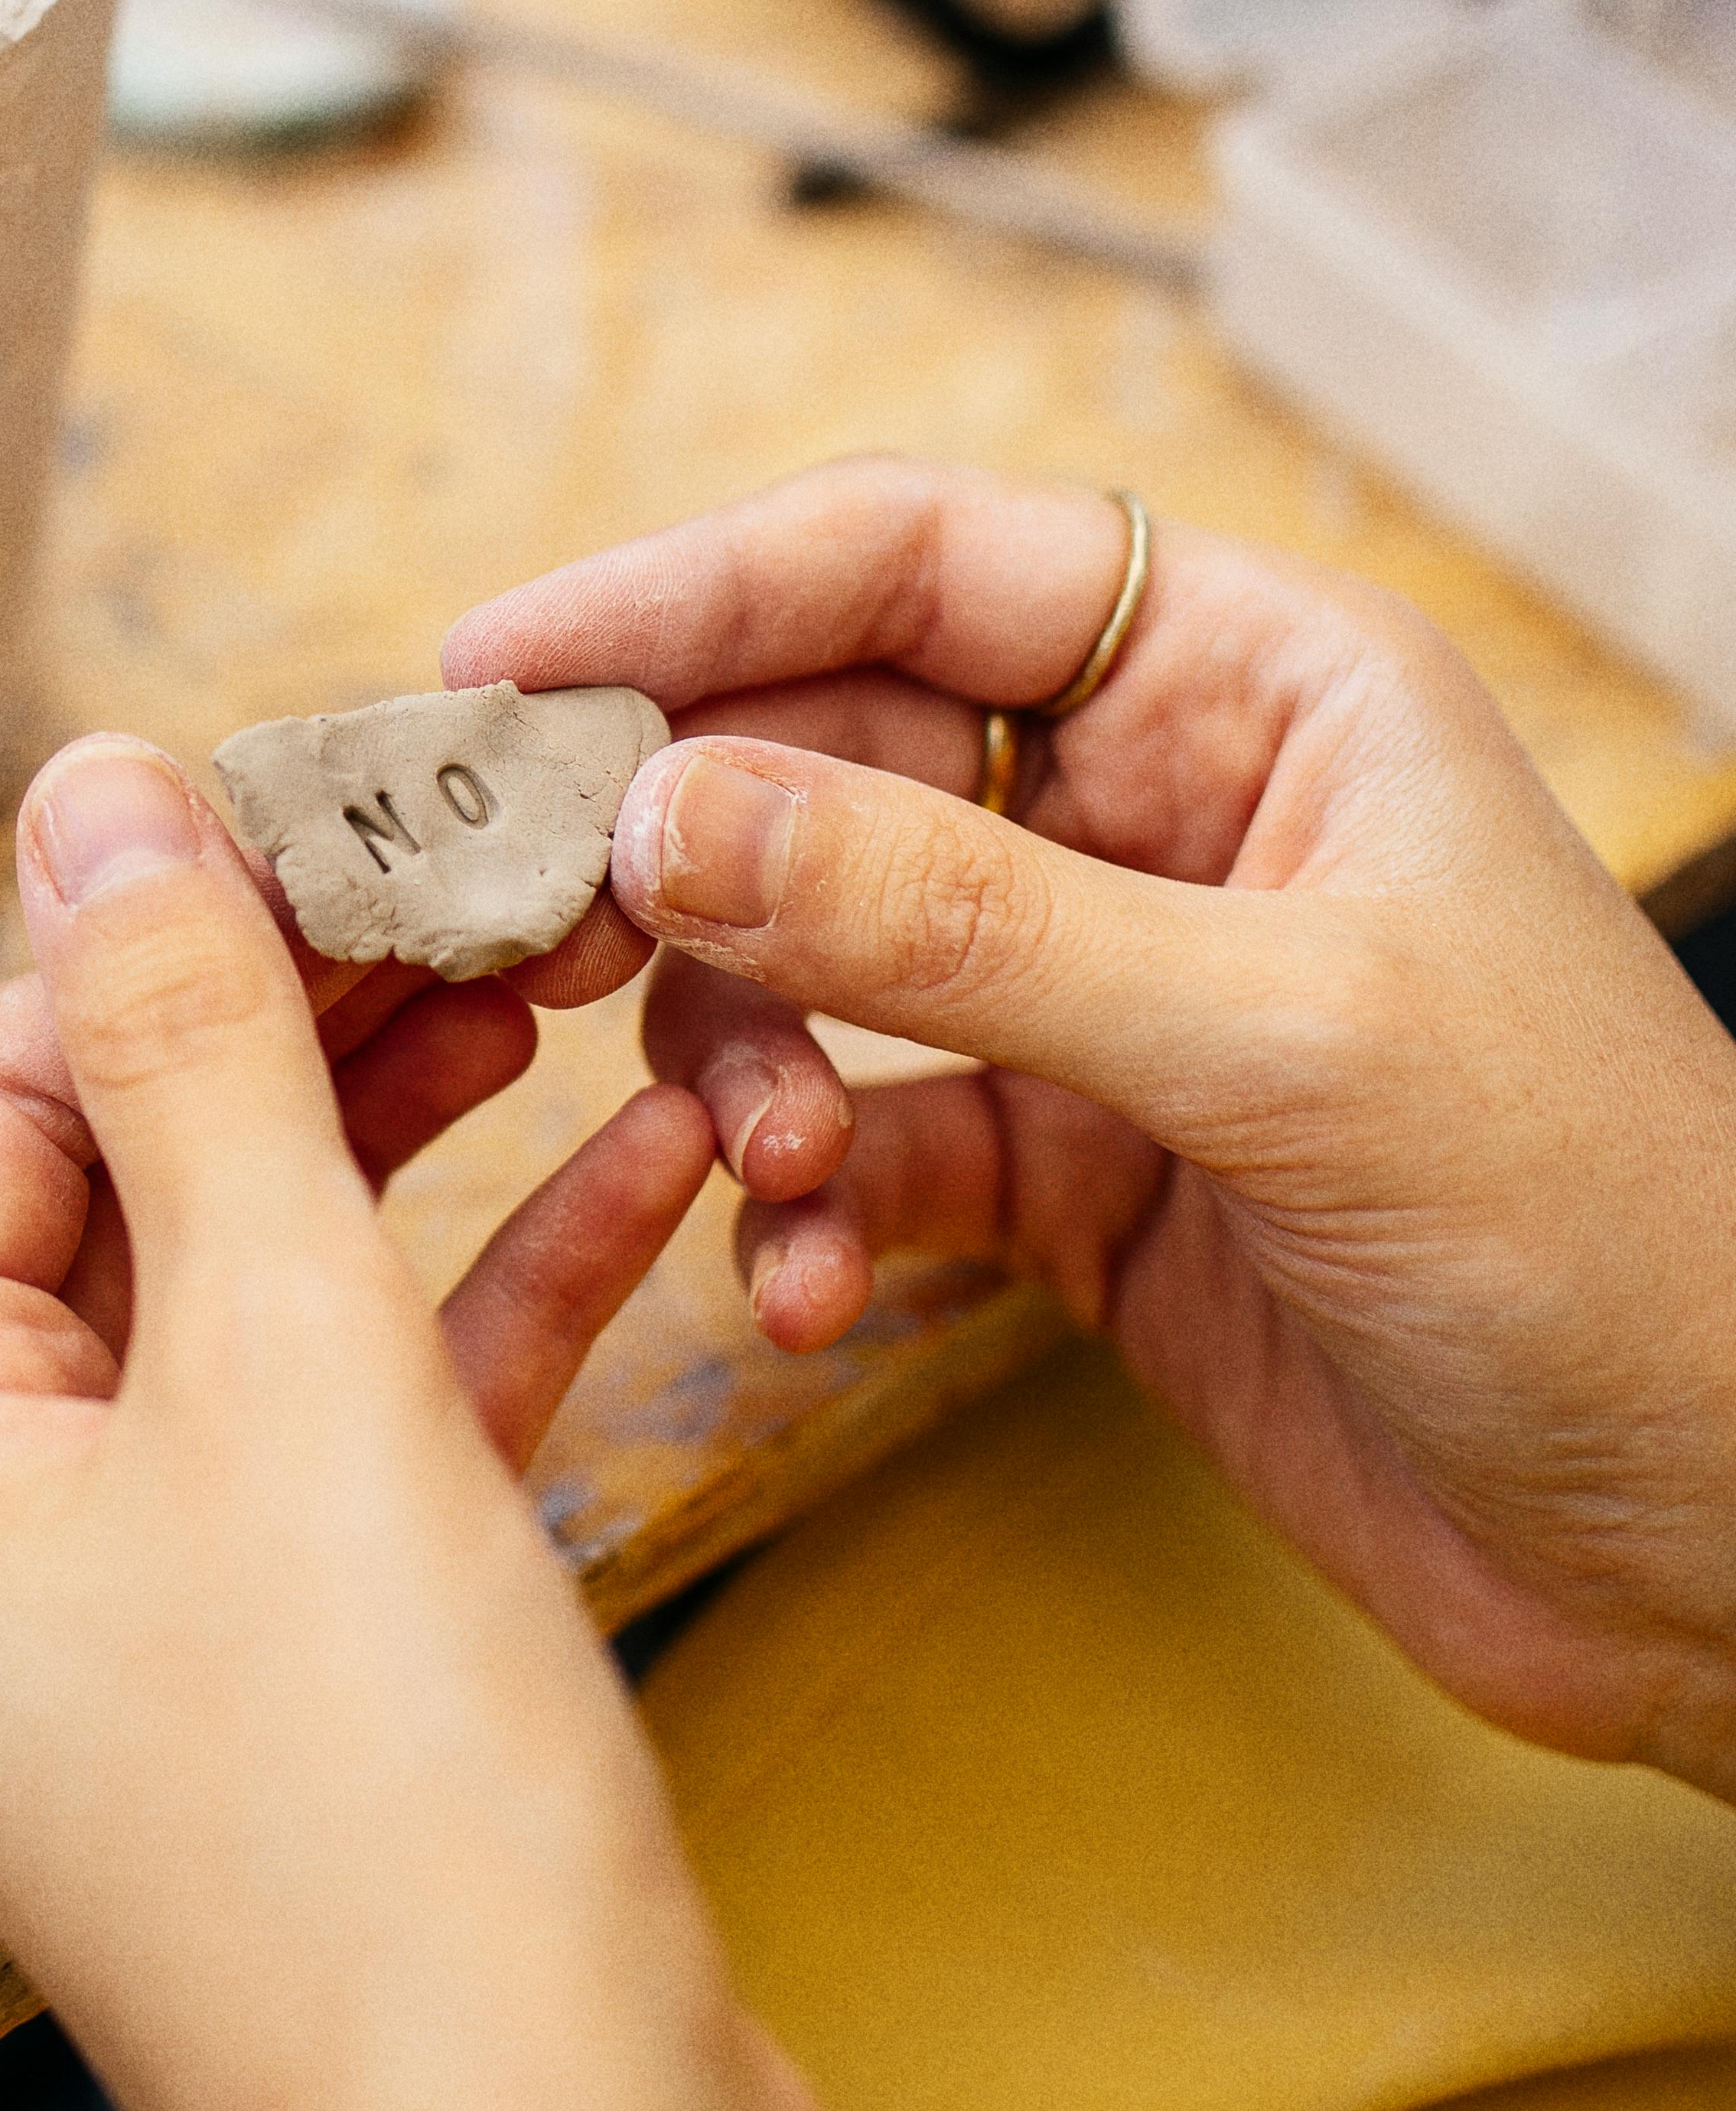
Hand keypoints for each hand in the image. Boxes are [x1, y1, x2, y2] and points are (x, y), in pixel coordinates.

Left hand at [0, 735, 908, 2110]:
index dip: (178, 923)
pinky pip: (380, 1429)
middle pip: (131, 1181)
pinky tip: (664, 1159)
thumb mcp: (280, 1356)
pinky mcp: (319, 1689)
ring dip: (426, 1135)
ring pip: (275, 1295)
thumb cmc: (379, 1801)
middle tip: (502, 865)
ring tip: (585, 967)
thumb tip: (94, 791)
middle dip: (315, 1019)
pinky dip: (502, 1296)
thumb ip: (197, 1057)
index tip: (372, 785)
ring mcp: (151, 1626)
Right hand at [447, 460, 1735, 1795]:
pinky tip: (811, 1295)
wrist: (1725, 1549)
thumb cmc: (1608, 1235)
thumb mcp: (1276, 1043)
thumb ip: (957, 925)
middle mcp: (1164, 811)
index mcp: (1258, 684)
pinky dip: (808, 1219)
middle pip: (826, 753)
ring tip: (770, 1179)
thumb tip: (668, 808)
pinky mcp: (1072, 1180)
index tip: (497, 669)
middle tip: (544, 943)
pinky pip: (865, 1149)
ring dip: (746, 1071)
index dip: (694, 593)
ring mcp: (1107, 1000)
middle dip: (682, 856)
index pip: (919, 560)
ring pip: (813, 963)